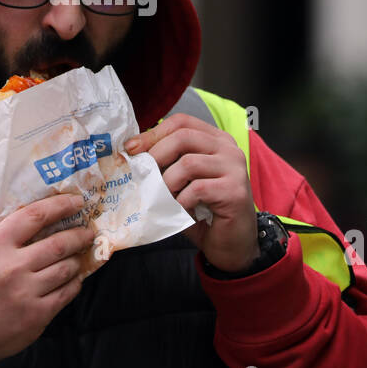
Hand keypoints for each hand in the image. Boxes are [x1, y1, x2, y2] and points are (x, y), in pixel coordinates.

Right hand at [0, 194, 95, 367]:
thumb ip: (7, 238)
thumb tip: (44, 220)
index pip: (34, 216)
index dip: (60, 205)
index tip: (76, 202)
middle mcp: (11, 267)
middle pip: (58, 243)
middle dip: (79, 235)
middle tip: (87, 232)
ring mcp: (26, 292)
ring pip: (66, 268)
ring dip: (77, 260)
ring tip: (78, 256)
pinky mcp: (37, 315)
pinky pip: (67, 292)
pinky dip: (74, 283)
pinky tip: (73, 279)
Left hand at [124, 113, 257, 272]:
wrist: (232, 245)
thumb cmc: (204, 212)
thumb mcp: (183, 182)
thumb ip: (168, 164)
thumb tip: (133, 154)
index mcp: (216, 140)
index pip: (182, 122)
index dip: (154, 133)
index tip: (131, 149)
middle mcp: (229, 149)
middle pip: (183, 137)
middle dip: (156, 155)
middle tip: (143, 176)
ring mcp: (235, 168)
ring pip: (188, 163)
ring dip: (168, 183)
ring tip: (163, 198)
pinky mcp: (234, 191)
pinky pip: (197, 189)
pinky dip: (181, 201)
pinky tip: (181, 210)